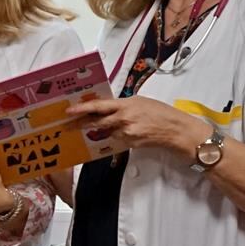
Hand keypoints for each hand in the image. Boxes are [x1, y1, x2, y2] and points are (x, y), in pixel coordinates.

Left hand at [69, 94, 203, 156]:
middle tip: (67, 125)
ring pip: (107, 132)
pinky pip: (117, 139)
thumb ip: (122, 105)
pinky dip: (118, 136)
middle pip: (96, 122)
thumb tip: (107, 108)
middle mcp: (123, 119)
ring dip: (104, 130)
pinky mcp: (129, 143)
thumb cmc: (161, 112)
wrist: (176, 130)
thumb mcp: (140, 102)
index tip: (69, 111)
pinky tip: (129, 132)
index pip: (99, 106)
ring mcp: (125, 133)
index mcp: (125, 105)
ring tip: (114, 126)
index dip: (82, 109)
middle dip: (80, 124)